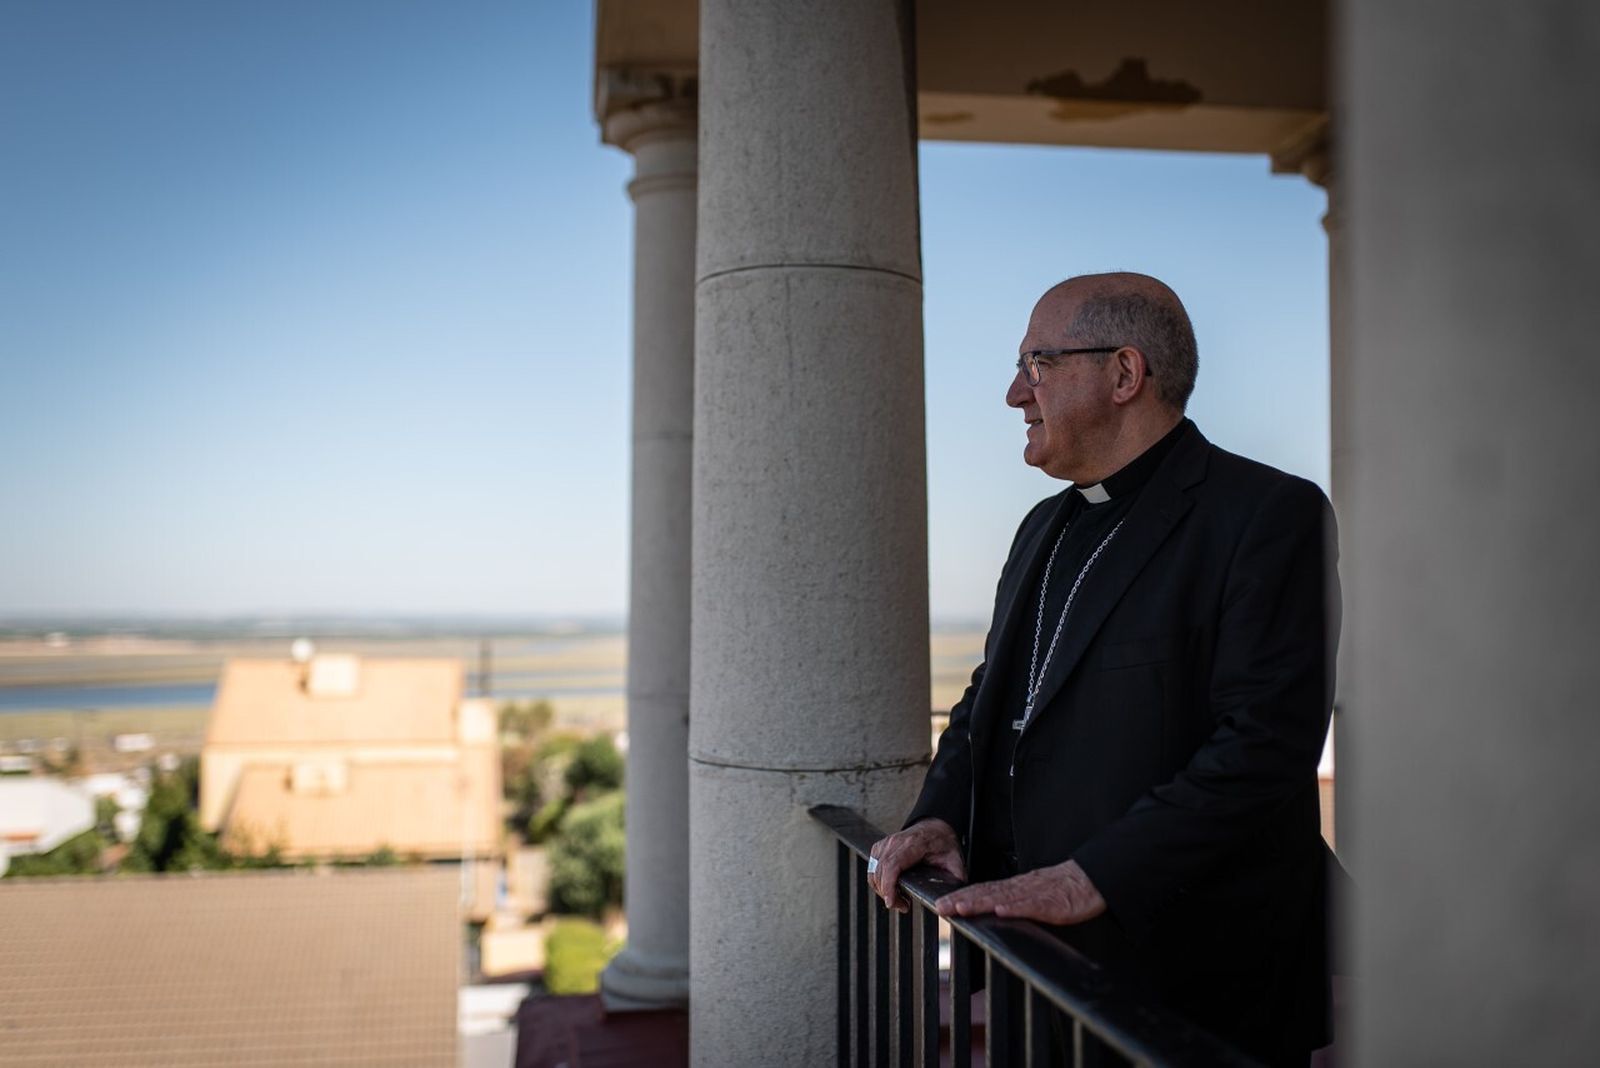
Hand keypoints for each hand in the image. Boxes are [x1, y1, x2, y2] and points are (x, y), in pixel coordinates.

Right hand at [867, 818, 965, 912]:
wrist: (935, 828)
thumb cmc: (942, 843)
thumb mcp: (954, 861)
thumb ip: (955, 878)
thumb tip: (953, 898)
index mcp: (913, 844)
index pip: (892, 866)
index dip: (888, 886)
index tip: (891, 902)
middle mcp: (895, 842)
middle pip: (880, 872)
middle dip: (887, 894)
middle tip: (903, 906)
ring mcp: (885, 843)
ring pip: (874, 872)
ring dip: (882, 889)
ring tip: (899, 898)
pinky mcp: (880, 847)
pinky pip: (873, 868)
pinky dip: (878, 881)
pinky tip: (892, 887)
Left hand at [933, 859, 1104, 925]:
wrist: (1092, 880)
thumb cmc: (1064, 891)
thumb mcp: (1035, 897)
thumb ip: (1015, 904)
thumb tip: (994, 914)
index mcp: (1016, 887)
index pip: (984, 891)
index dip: (962, 897)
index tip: (941, 904)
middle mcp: (1021, 888)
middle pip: (987, 893)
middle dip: (962, 900)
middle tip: (940, 907)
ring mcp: (1036, 894)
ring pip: (1003, 897)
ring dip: (981, 902)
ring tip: (961, 907)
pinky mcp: (1053, 903)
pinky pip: (1033, 905)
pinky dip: (1015, 907)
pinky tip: (1001, 910)